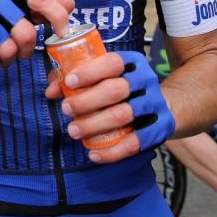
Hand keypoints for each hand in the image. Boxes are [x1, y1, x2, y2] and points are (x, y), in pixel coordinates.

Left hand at [47, 50, 175, 162]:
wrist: (166, 105)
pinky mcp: (160, 129)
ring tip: (73, 131)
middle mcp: (146, 81)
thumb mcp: (105, 77)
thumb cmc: (123, 88)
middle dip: (87, 101)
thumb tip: (50, 91)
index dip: (90, 71)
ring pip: (123, 115)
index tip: (69, 82)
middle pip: (116, 90)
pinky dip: (112, 151)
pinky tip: (93, 154)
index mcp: (132, 63)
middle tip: (66, 110)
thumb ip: (76, 79)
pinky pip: (136, 143)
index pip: (113, 62)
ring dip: (94, 125)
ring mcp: (155, 105)